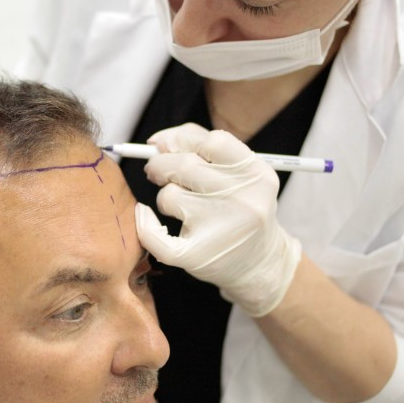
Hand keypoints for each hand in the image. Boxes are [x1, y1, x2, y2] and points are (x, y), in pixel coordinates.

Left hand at [134, 123, 301, 316]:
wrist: (260, 263)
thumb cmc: (241, 209)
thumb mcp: (241, 175)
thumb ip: (205, 149)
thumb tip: (159, 141)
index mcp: (256, 174)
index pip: (212, 142)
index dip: (181, 139)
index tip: (166, 146)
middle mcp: (243, 200)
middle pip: (183, 165)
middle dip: (160, 164)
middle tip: (156, 171)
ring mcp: (221, 230)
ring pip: (169, 196)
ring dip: (165, 196)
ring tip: (178, 205)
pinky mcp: (197, 256)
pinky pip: (154, 234)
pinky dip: (144, 224)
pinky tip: (147, 217)